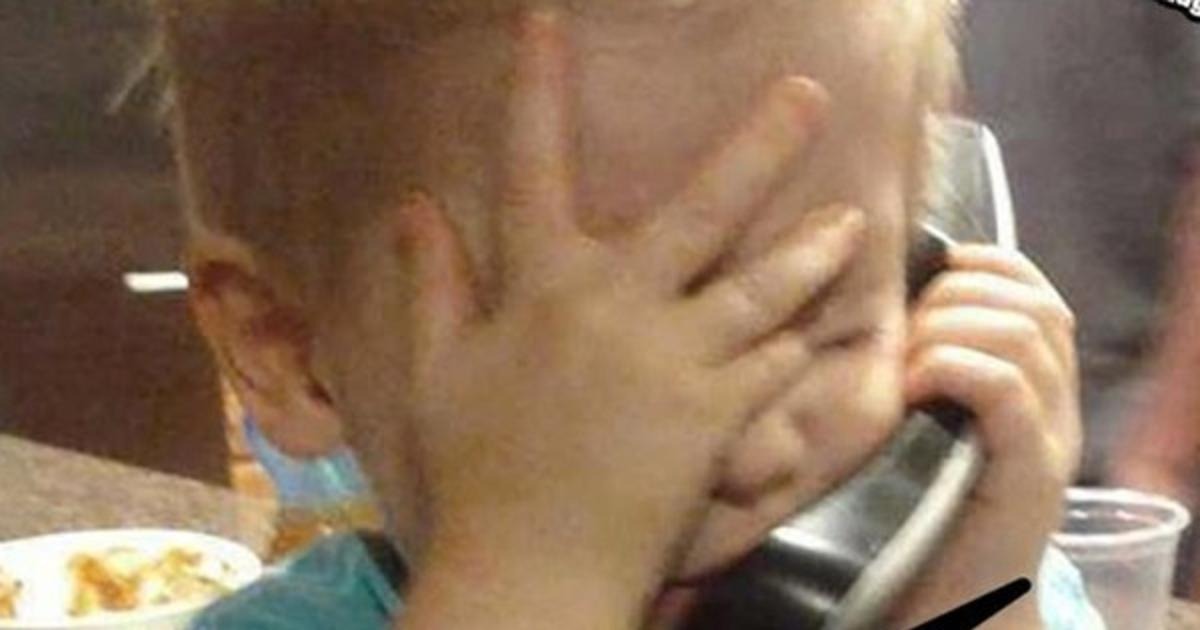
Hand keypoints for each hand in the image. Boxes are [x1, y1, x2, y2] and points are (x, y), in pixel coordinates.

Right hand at [398, 11, 861, 629]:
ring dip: (811, 249)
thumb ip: (432, 285)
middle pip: (700, 208)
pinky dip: (799, 349)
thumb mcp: (436, 373)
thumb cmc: (476, 471)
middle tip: (809, 93)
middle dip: (760, 144)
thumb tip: (411, 207)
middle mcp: (616, 305)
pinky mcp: (717, 416)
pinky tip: (825, 332)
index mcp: (541, 286)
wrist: (527, 569)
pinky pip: (773, 368)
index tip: (548, 20)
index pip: (531, 163)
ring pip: (763, 287)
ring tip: (854, 222)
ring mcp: (675, 359)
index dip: (536, 85)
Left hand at [890, 245, 1080, 628]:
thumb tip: (880, 291)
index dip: (978, 260)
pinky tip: (912, 387)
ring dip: (948, 328)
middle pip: (1028, 302)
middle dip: (953, 296)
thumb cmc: (918, 502)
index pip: (1029, 284)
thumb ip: (925, 358)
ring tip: (903, 365)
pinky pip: (1008, 388)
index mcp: (1038, 378)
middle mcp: (1060, 401)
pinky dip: (954, 367)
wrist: (950, 601)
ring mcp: (1053, 438)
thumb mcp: (924, 416)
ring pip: (1022, 333)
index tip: (922, 270)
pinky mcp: (1032, 477)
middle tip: (899, 333)